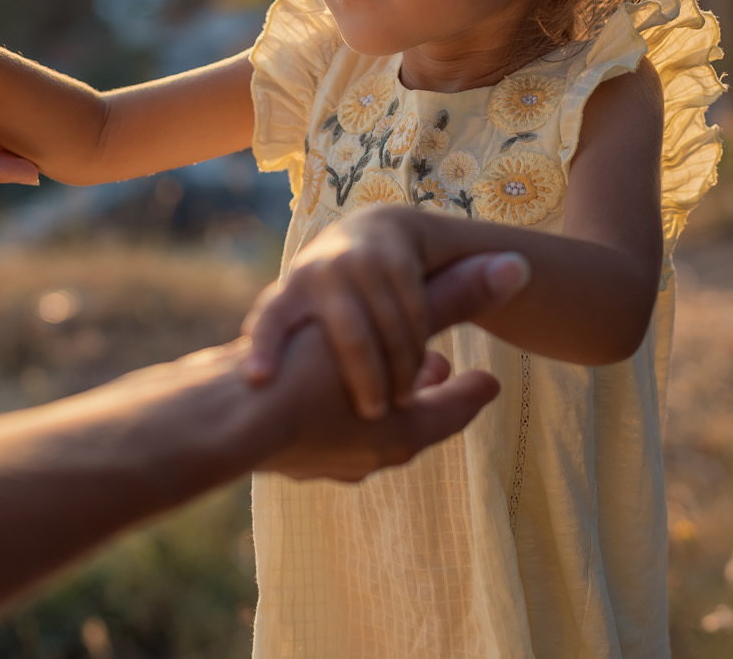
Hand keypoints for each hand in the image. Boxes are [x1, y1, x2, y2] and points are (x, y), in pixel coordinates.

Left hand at [241, 204, 429, 419]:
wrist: (381, 227)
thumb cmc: (332, 285)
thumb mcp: (302, 300)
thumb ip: (282, 335)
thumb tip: (251, 386)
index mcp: (293, 290)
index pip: (272, 319)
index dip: (264, 348)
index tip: (258, 379)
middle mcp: (323, 271)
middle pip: (350, 338)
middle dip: (364, 380)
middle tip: (373, 414)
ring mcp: (363, 263)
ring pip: (389, 330)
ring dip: (400, 371)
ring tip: (402, 401)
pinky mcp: (398, 260)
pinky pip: (413, 315)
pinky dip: (418, 348)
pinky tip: (421, 370)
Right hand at [257, 252, 528, 480]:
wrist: (216, 426)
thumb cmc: (305, 378)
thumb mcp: (387, 327)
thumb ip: (449, 299)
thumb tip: (516, 269)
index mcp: (402, 437)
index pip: (452, 414)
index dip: (473, 393)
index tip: (490, 380)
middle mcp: (367, 458)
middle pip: (412, 425)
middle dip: (424, 394)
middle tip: (437, 368)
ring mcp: (323, 463)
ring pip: (366, 429)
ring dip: (378, 395)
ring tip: (383, 369)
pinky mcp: (286, 454)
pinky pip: (324, 430)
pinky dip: (335, 406)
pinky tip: (322, 380)